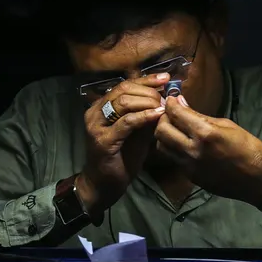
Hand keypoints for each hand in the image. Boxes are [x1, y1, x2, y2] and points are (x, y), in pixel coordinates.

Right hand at [77, 74, 169, 212]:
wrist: (105, 184)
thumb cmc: (122, 157)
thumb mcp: (137, 132)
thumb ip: (147, 114)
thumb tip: (166, 97)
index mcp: (101, 106)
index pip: (124, 85)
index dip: (146, 80)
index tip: (165, 78)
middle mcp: (95, 112)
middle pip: (124, 90)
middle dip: (149, 91)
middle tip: (166, 98)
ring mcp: (96, 126)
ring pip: (124, 103)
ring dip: (148, 102)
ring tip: (163, 107)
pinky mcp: (103, 140)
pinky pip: (126, 122)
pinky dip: (144, 116)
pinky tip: (157, 115)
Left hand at [154, 96, 261, 204]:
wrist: (258, 179)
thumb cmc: (249, 148)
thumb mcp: (228, 125)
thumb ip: (201, 117)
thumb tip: (183, 104)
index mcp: (205, 134)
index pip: (176, 114)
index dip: (170, 103)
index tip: (171, 99)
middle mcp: (193, 150)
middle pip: (161, 131)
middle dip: (163, 118)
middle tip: (171, 114)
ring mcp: (189, 166)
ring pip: (162, 147)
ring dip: (165, 136)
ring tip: (176, 130)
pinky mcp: (190, 176)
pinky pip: (175, 159)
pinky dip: (176, 149)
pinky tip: (186, 145)